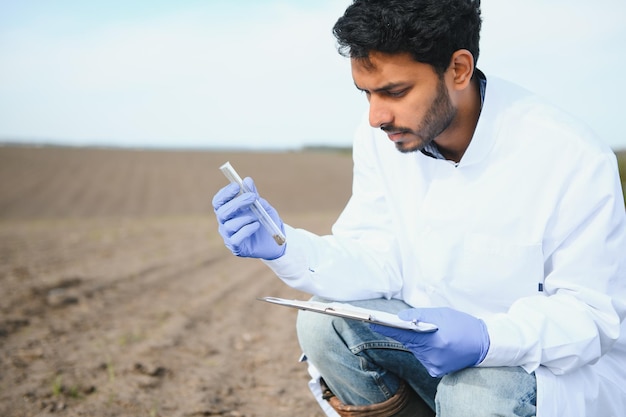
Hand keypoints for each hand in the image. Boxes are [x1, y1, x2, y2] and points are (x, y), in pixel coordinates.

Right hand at [212, 177, 285, 259]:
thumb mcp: (262, 205)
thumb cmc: (266, 220)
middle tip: (252, 197)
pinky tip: (256, 225)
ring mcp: (228, 236)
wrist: (276, 240)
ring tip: (257, 217)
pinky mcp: (236, 247)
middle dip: (237, 203)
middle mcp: (224, 223)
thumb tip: (247, 180)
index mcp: (228, 210)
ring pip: (229, 225)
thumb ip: (253, 194)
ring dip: (245, 218)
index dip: (225, 193)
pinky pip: (236, 238)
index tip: (237, 186)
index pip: (218, 201)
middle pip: (222, 212)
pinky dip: (247, 230)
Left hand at [371, 307, 489, 376]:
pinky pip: (422, 357)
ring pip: (415, 349)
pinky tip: (435, 343)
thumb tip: (399, 318)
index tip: (372, 322)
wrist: (485, 344)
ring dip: (417, 340)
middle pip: (408, 341)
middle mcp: (433, 356)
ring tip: (431, 332)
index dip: (386, 328)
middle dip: (405, 331)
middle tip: (402, 322)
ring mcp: (434, 365)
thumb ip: (419, 316)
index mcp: (435, 340)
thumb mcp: (442, 313)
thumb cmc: (463, 325)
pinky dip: (424, 349)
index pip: (403, 333)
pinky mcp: (436, 371)